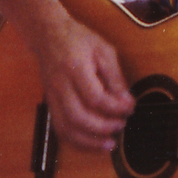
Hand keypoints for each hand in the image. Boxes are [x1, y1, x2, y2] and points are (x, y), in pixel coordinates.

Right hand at [31, 15, 136, 152]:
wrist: (48, 35)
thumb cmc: (77, 39)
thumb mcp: (103, 50)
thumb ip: (115, 77)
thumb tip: (126, 102)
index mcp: (74, 68)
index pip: (95, 97)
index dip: (115, 108)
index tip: (130, 108)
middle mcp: (60, 85)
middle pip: (79, 117)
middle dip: (103, 127)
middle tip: (121, 124)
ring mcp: (52, 97)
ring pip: (67, 128)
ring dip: (90, 141)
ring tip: (110, 143)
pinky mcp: (50, 104)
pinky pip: (61, 129)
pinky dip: (77, 141)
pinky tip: (93, 143)